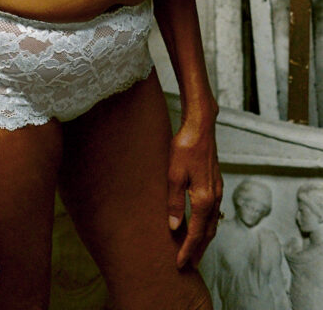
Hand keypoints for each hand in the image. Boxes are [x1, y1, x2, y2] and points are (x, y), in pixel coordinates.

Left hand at [167, 116, 222, 269]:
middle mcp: (215, 198)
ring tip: (195, 249)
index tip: (180, 263)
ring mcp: (217, 191)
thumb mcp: (174, 174)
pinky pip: (214, 212)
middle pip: (209, 232)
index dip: (188, 249)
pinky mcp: (216, 183)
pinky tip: (201, 224)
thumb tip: (175, 226)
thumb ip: (174, 201)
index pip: (197, 233)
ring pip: (213, 223)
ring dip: (205, 239)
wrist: (200, 127)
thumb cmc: (185, 147)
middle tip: (190, 265)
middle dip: (199, 249)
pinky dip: (208, 225)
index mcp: (204, 199)